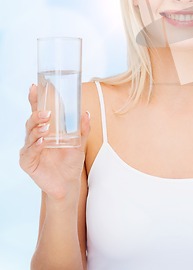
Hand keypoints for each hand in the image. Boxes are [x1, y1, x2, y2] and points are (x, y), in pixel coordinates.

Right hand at [19, 84, 90, 200]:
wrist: (68, 183)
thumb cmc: (71, 161)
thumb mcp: (80, 143)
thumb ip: (82, 129)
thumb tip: (86, 113)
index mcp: (47, 128)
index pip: (39, 110)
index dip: (36, 99)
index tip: (35, 86)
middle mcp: (36, 136)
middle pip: (32, 120)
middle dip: (37, 114)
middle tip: (47, 112)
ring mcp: (31, 148)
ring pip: (29, 134)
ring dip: (37, 128)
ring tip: (46, 126)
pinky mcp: (28, 162)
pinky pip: (29, 151)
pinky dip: (35, 145)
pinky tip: (42, 141)